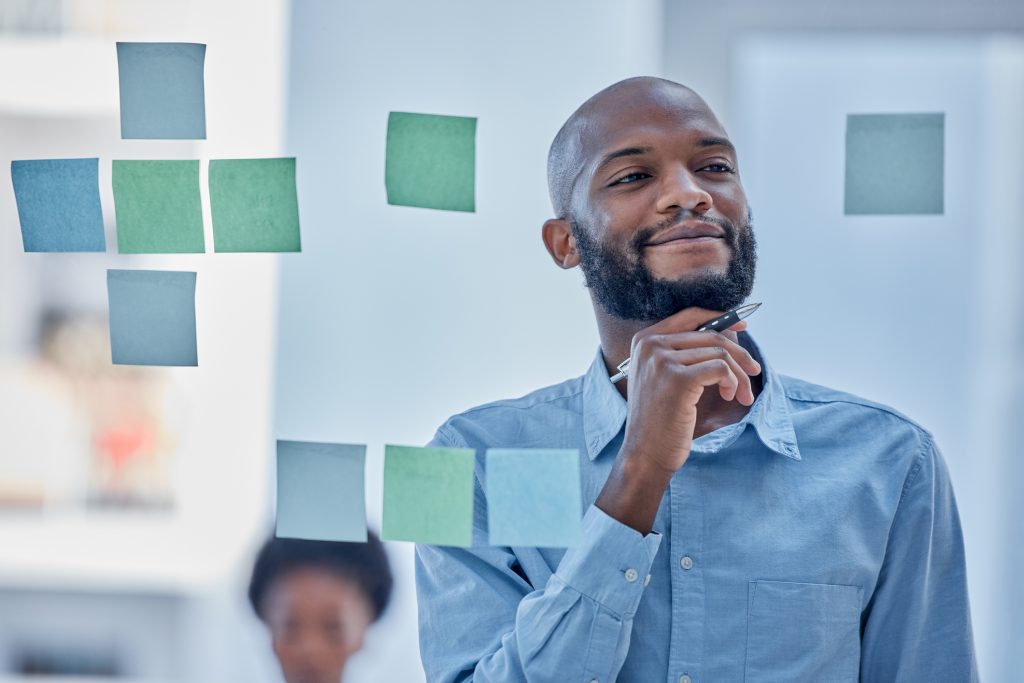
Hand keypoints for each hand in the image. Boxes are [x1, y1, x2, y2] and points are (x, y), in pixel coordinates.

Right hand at [620, 307, 761, 474]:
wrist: (645, 453)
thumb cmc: (659, 419)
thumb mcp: (663, 377)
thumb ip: (684, 353)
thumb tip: (728, 334)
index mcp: (644, 340)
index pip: (690, 315)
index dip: (721, 318)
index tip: (744, 326)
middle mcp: (650, 345)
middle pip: (711, 336)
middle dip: (739, 355)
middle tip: (753, 372)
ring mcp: (662, 360)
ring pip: (720, 354)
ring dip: (739, 375)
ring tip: (740, 394)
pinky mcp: (678, 379)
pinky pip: (721, 369)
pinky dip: (733, 382)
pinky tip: (730, 396)